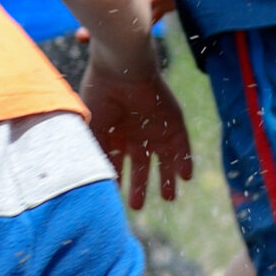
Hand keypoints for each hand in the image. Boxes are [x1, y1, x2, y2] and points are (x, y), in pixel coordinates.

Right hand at [80, 53, 193, 207]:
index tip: (113, 198)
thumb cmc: (100, 95)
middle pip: (141, 165)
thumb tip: (92, 180)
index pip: (117, 163)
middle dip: (140, 186)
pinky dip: (184, 161)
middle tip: (137, 207)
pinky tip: (184, 178)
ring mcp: (155, 128)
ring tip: (169, 198)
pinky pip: (182, 146)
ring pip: (164, 159)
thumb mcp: (91, 129)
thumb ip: (95, 153)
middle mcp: (136, 133)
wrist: (121, 68)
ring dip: (166, 179)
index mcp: (115, 133)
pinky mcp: (174, 122)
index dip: (117, 180)